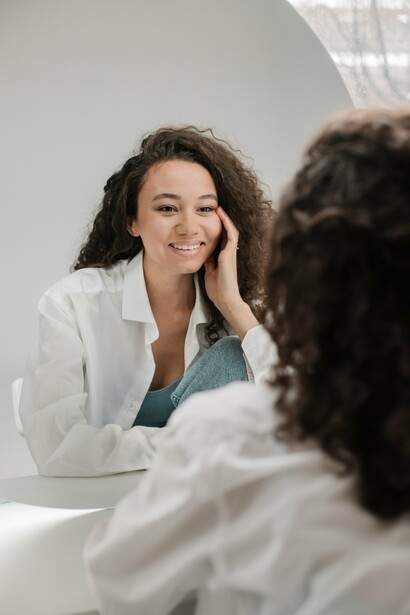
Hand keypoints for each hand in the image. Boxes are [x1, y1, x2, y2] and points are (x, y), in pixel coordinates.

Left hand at [204, 207, 258, 338]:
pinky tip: (221, 216)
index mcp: (224, 258)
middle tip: (215, 209)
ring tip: (218, 208)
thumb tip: (203, 255)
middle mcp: (229, 254)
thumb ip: (209, 263)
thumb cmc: (218, 291)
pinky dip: (227, 225)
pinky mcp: (230, 254)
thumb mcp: (209, 273)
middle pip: (227, 232)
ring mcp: (231, 253)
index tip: (210, 219)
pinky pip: (231, 235)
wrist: (225, 300)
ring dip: (225, 219)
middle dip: (222, 221)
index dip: (217, 229)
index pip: (221, 239)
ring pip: (231, 231)